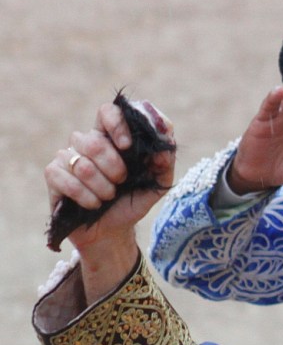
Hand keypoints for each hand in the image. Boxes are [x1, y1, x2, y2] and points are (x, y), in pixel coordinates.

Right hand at [44, 103, 174, 300]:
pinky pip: (65, 178)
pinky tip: (92, 204)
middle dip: (112, 167)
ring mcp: (68, 157)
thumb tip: (167, 136)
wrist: (113, 232)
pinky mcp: (53, 174)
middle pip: (93, 140)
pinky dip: (84, 196)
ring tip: (108, 197)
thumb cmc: (132, 203)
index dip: (116, 123)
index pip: (108, 111)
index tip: (127, 145)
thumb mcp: (156, 185)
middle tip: (121, 182)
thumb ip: (165, 161)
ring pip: (81, 163)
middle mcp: (87, 142)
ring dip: (101, 187)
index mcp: (112, 139)